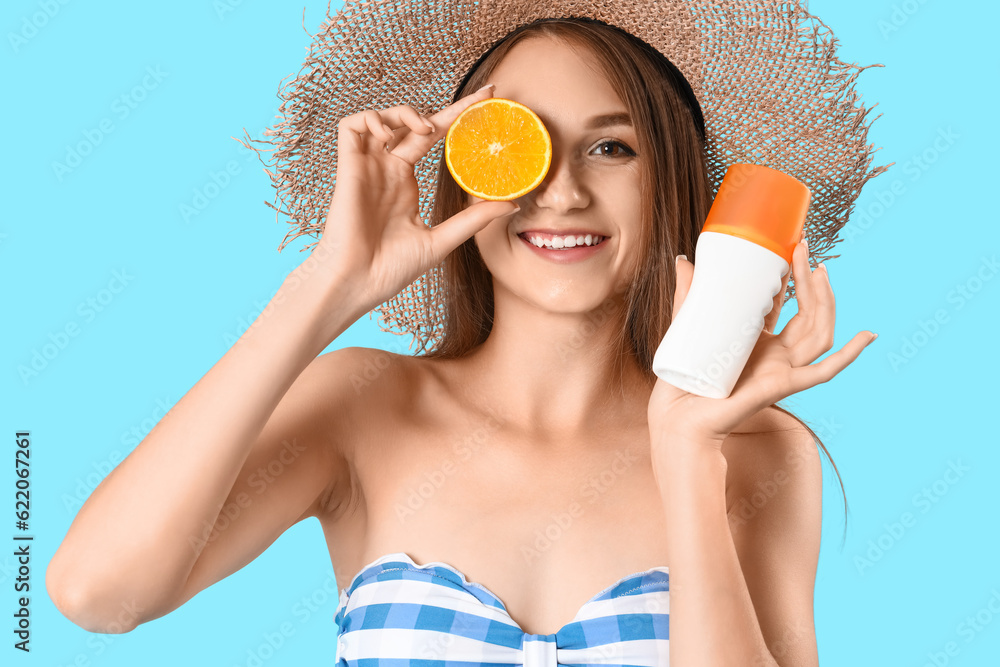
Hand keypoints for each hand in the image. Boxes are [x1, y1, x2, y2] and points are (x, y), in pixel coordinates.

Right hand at [305, 83, 519, 312]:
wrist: (358, 283)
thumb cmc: (391, 269)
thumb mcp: (442, 240)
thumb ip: (473, 219)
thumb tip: (512, 205)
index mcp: (405, 183)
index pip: (434, 138)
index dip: (457, 117)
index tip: (487, 103)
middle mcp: (387, 169)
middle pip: (415, 123)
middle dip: (450, 106)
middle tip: (484, 96)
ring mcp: (367, 166)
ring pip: (382, 117)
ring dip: (406, 112)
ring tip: (427, 129)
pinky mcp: (348, 167)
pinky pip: (352, 126)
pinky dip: (373, 119)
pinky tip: (390, 136)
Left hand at [647, 240, 876, 447]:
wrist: (678, 418)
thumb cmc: (683, 380)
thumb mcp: (687, 327)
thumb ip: (688, 295)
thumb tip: (682, 259)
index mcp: (757, 342)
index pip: (784, 305)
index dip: (790, 278)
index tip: (790, 247)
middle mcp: (775, 355)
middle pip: (808, 314)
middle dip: (810, 282)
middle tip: (802, 249)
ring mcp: (783, 369)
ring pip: (820, 333)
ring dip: (825, 301)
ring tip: (818, 270)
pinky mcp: (784, 385)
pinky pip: (825, 371)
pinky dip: (849, 355)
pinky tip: (868, 335)